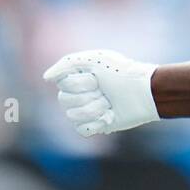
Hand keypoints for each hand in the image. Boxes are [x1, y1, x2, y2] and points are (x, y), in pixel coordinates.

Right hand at [43, 49, 159, 136]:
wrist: (144, 92)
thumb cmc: (121, 72)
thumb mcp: (95, 59)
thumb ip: (66, 64)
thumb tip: (45, 78)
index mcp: (75, 76)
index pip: (62, 85)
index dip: (80, 84)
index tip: (96, 78)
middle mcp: (77, 93)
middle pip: (64, 101)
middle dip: (89, 96)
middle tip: (106, 92)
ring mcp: (85, 110)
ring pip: (72, 116)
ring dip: (95, 109)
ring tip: (109, 104)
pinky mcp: (95, 125)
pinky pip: (81, 130)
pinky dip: (97, 123)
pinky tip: (109, 117)